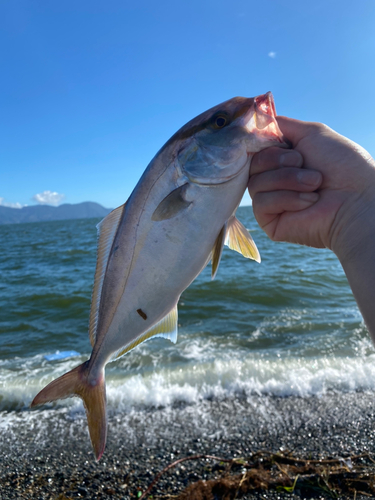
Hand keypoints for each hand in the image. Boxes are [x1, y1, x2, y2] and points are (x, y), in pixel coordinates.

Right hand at [248, 117, 374, 260]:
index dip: (265, 143)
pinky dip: (286, 198)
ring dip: (287, 180)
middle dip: (279, 160)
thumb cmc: (341, 165)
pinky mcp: (269, 221)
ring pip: (255, 183)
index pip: (256, 147)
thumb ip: (280, 125)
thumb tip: (254, 121)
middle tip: (303, 163)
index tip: (283, 143)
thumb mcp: (312, 133)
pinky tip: (308, 202)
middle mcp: (273, 179)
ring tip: (314, 184)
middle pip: (253, 163)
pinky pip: (260, 203)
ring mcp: (270, 201)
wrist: (355, 200)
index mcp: (282, 159)